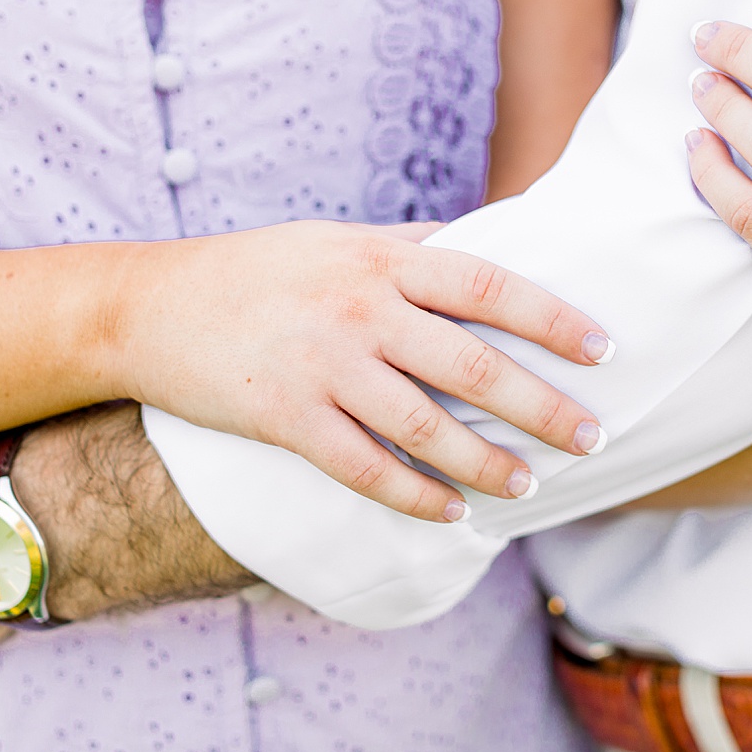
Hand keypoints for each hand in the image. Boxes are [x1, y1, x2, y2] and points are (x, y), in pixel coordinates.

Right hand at [113, 221, 613, 522]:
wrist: (148, 306)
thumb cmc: (257, 269)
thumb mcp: (337, 240)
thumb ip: (409, 246)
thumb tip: (488, 239)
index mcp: (381, 260)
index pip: (488, 285)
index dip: (552, 317)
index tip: (603, 347)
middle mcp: (360, 309)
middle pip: (473, 363)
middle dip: (542, 405)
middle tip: (592, 435)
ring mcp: (323, 367)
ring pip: (427, 425)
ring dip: (488, 462)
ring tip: (530, 484)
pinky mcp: (286, 420)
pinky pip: (364, 468)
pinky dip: (414, 495)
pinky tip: (451, 512)